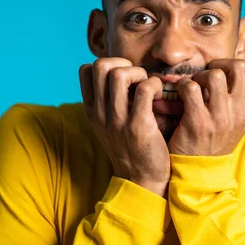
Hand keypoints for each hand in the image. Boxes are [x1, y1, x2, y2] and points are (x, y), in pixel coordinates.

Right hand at [79, 58, 170, 196]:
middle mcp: (100, 113)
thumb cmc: (131, 148)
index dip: (108, 65)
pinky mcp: (138, 126)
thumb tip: (119, 72)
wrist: (142, 181)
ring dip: (140, 73)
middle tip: (137, 79)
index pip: (85, 70)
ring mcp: (117, 120)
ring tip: (149, 87)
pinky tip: (159, 97)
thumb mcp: (109, 125)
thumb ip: (108, 101)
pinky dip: (155, 85)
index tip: (124, 78)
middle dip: (123, 63)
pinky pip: (145, 89)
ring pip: (120, 74)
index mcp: (92, 110)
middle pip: (100, 65)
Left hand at [168, 59, 244, 155]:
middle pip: (238, 66)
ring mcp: (220, 118)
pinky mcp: (198, 122)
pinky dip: (182, 86)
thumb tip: (230, 68)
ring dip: (199, 76)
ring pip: (214, 75)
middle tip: (205, 77)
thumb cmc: (214, 139)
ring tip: (193, 87)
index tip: (219, 74)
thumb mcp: (236, 120)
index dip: (232, 64)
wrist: (199, 172)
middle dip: (218, 65)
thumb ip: (237, 97)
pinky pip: (190, 88)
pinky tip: (180, 95)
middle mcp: (239, 112)